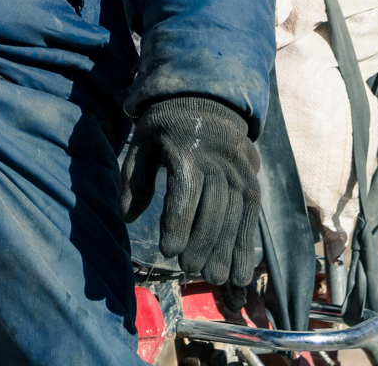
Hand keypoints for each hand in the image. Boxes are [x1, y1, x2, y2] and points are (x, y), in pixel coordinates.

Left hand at [121, 96, 261, 287]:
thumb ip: (133, 178)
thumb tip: (125, 217)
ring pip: (235, 215)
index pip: (185, 191)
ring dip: (227, 251)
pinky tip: (240, 273)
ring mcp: (239, 170)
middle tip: (190, 271)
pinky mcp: (252, 179)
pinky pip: (251, 216)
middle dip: (202, 243)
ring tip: (216, 280)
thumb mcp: (142, 142)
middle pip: (214, 208)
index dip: (178, 224)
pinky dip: (246, 246)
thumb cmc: (165, 127)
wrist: (206, 98)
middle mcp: (218, 161)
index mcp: (186, 149)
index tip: (169, 252)